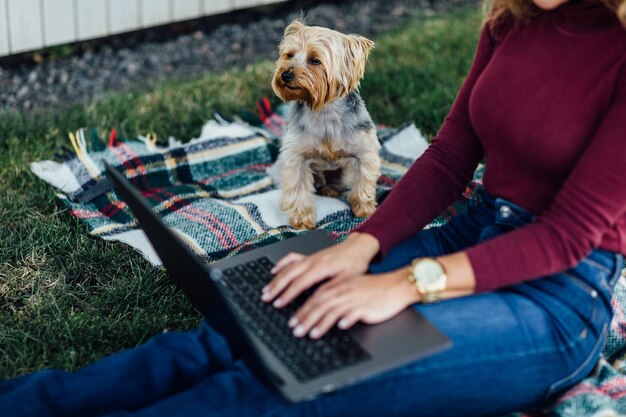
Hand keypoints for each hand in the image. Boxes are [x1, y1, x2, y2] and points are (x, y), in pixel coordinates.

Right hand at [261, 232, 379, 307]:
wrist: (358, 247)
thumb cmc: (355, 263)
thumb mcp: (348, 280)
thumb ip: (332, 289)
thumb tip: (319, 301)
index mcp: (321, 267)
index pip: (300, 283)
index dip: (288, 294)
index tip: (279, 303)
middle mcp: (312, 261)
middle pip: (289, 275)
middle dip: (276, 287)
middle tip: (266, 298)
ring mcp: (309, 258)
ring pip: (287, 268)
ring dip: (275, 279)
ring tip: (266, 289)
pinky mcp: (309, 256)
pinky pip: (291, 258)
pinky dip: (281, 264)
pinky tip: (274, 270)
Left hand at [287, 269, 417, 338]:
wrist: (396, 285)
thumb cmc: (374, 289)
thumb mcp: (351, 288)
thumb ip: (335, 296)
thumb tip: (320, 310)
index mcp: (338, 286)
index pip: (315, 298)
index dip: (302, 310)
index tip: (292, 322)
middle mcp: (344, 290)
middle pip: (320, 304)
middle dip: (306, 318)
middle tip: (295, 330)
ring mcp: (355, 297)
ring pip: (333, 309)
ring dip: (321, 323)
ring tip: (311, 334)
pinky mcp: (367, 305)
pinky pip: (354, 312)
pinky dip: (347, 319)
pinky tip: (340, 326)